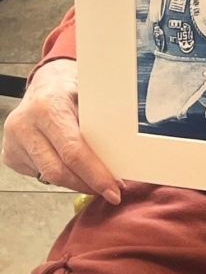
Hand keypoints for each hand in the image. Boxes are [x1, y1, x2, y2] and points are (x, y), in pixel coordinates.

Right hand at [1, 59, 122, 202]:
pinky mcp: (10, 155)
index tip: (113, 188)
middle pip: (58, 171)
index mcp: (48, 107)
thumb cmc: (71, 88)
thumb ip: (100, 121)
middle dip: (87, 185)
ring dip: (75, 181)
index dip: (95, 174)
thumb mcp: (89, 94)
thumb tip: (125, 151)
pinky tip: (71, 165)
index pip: (73, 151)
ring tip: (94, 178)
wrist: (45, 82)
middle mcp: (25, 125)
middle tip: (109, 191)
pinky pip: (39, 174)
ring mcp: (13, 142)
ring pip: (48, 176)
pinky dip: (59, 174)